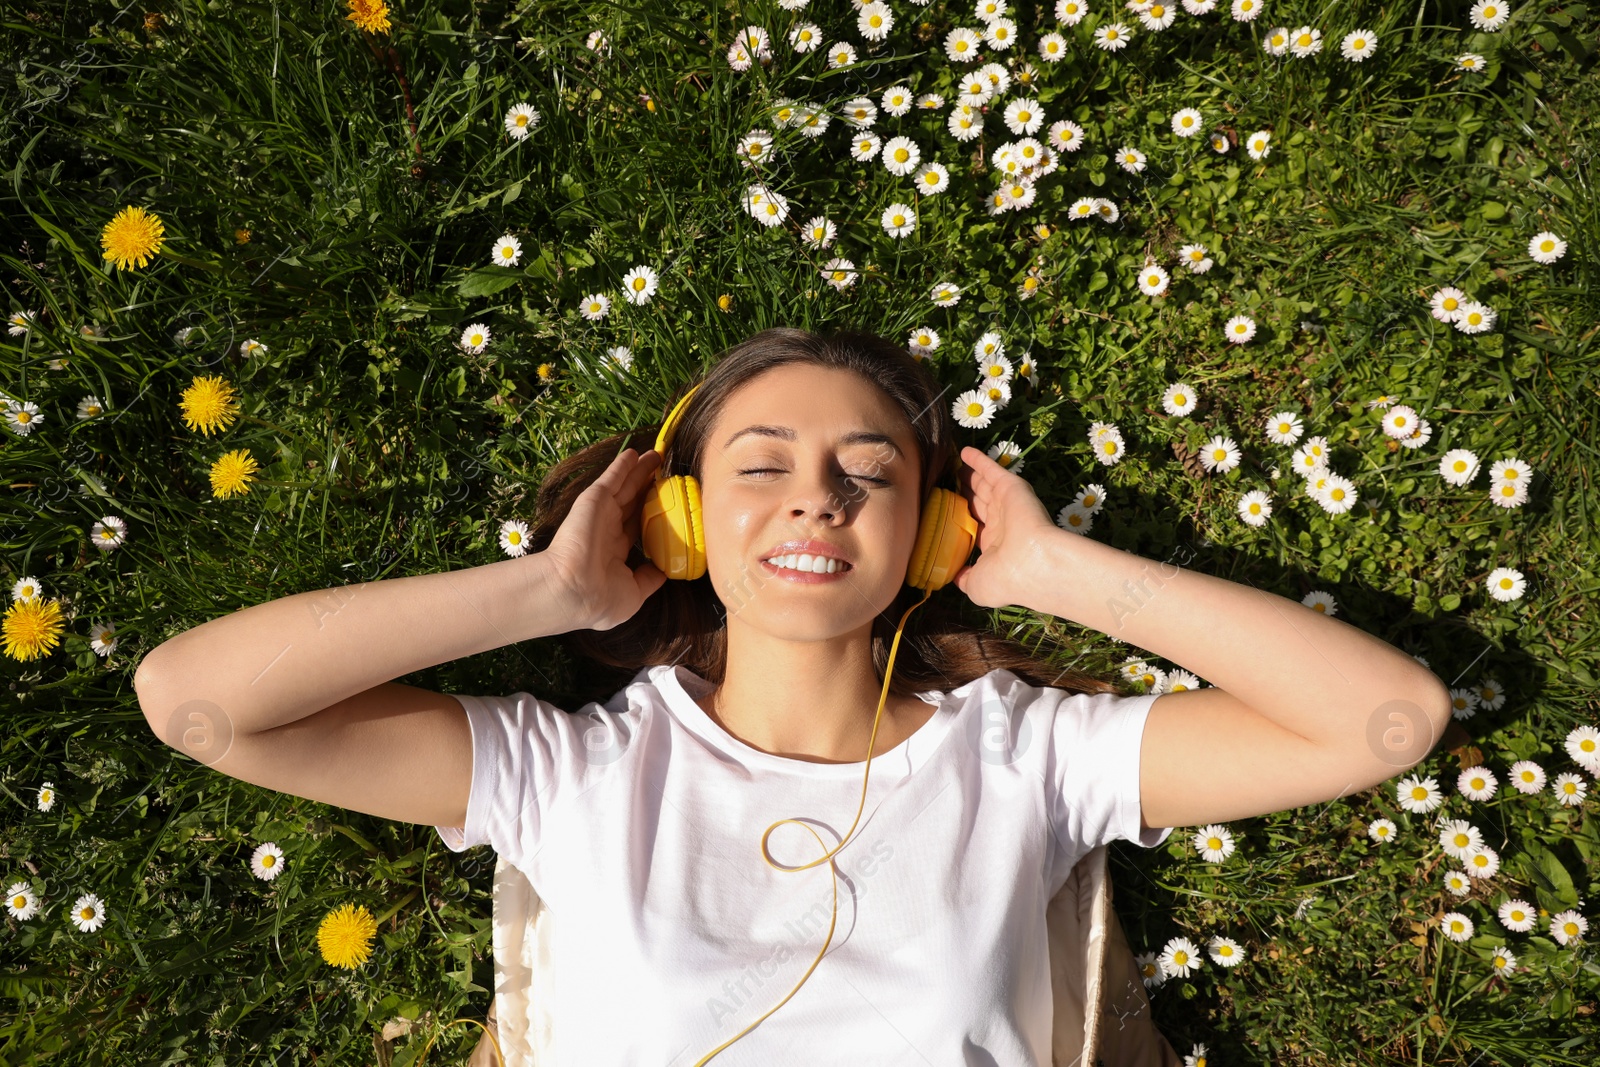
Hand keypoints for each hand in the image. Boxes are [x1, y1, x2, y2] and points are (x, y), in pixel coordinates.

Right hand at [541, 446, 668, 630]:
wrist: (573, 590)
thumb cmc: (601, 599)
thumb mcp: (634, 594)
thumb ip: (649, 579)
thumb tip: (664, 572)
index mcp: (614, 552)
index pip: (635, 527)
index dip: (650, 515)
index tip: (666, 505)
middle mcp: (608, 530)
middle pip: (632, 502)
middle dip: (646, 487)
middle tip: (663, 472)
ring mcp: (600, 513)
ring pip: (624, 486)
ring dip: (639, 471)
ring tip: (657, 456)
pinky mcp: (594, 500)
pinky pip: (612, 478)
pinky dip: (622, 465)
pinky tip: (635, 453)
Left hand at [949, 445, 1058, 609]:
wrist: (1031, 564)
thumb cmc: (1005, 578)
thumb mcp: (977, 586)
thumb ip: (964, 579)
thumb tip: (954, 577)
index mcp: (995, 546)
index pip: (977, 527)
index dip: (964, 518)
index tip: (950, 510)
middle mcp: (1002, 524)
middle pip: (980, 502)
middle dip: (968, 492)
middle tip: (951, 480)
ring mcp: (1007, 504)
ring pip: (985, 485)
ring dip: (971, 474)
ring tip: (955, 464)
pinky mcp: (1011, 488)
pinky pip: (992, 470)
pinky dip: (979, 460)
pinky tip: (964, 452)